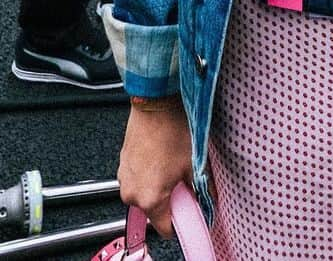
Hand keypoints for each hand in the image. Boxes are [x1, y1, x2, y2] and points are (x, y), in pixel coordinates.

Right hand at [118, 100, 192, 237]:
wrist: (155, 102)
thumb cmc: (172, 129)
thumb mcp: (194, 162)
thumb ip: (203, 189)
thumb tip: (210, 200)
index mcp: (149, 198)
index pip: (165, 229)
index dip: (181, 221)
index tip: (190, 209)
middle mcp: (132, 193)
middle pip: (154, 211)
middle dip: (170, 200)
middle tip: (183, 181)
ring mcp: (124, 178)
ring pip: (146, 194)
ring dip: (159, 186)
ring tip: (171, 165)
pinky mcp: (122, 165)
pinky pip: (138, 179)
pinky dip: (149, 174)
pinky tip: (161, 157)